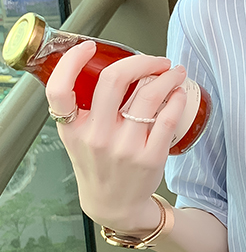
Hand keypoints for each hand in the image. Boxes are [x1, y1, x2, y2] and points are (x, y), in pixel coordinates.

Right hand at [46, 40, 186, 232]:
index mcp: (73, 129)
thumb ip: (80, 107)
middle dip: (141, 61)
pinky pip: (167, 118)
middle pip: (115, 81)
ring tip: (174, 72)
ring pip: (149, 96)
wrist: (114, 204)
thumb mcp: (76, 138)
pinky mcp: (150, 157)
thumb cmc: (98, 165)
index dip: (71, 61)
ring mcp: (125, 148)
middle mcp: (97, 137)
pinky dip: (176, 100)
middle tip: (155, 59)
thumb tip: (101, 66)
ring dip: (167, 77)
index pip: (60, 89)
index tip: (89, 47)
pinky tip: (179, 94)